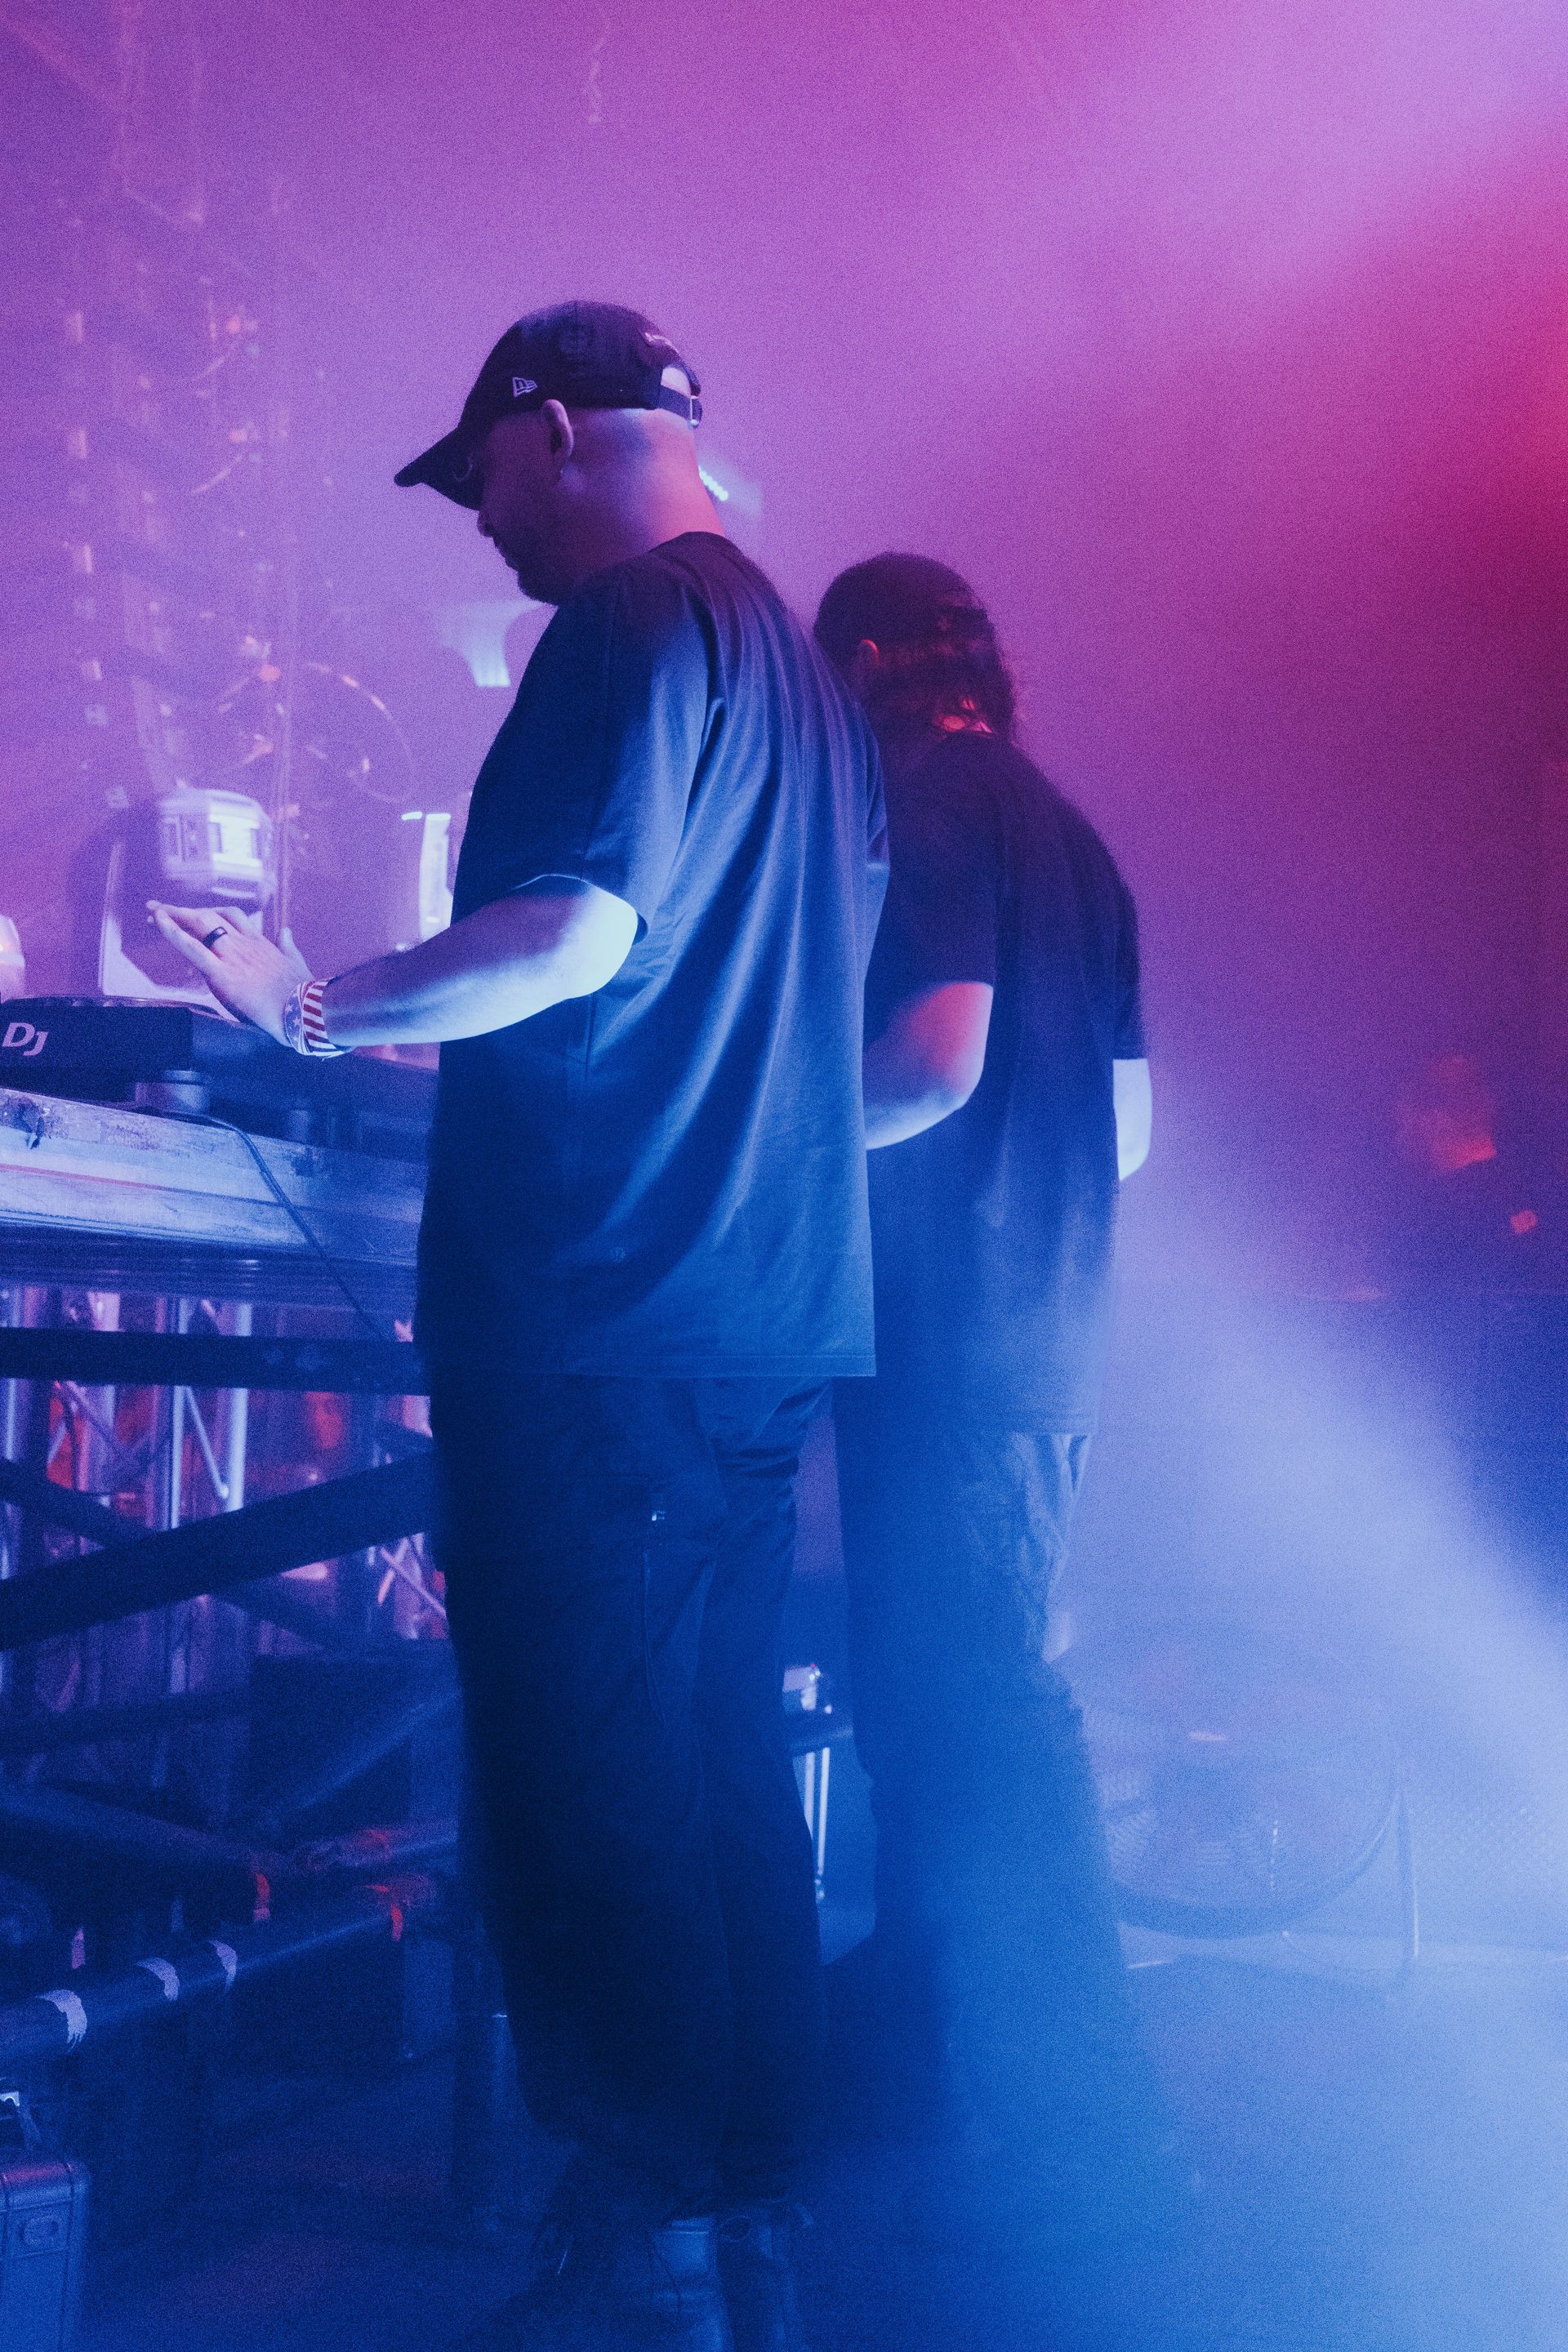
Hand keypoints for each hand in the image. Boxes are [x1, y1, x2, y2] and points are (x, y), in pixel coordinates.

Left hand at [148, 904, 309, 1044]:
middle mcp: (243, 944)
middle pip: (209, 916)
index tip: (193, 913)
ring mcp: (232, 956)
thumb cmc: (303, 992)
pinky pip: (192, 947)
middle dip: (183, 911)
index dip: (209, 912)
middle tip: (160, 908)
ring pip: (199, 924)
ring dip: (173, 915)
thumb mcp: (297, 963)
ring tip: (153, 912)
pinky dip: (172, 932)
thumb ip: (288, 946)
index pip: (230, 918)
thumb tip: (286, 932)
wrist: (305, 1010)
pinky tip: (158, 922)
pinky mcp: (222, 973)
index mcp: (259, 943)